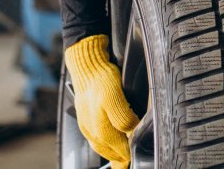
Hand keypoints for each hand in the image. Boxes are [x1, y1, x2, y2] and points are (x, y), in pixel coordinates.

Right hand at [63, 35, 139, 168]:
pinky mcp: (85, 118)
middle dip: (121, 157)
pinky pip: (96, 137)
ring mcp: (87, 125)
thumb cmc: (100, 78)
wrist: (85, 64)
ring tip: (122, 156)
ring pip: (102, 146)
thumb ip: (123, 118)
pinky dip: (106, 143)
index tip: (138, 156)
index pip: (120, 150)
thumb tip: (132, 133)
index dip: (131, 154)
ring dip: (113, 152)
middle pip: (111, 152)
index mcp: (100, 128)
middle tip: (130, 161)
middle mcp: (92, 130)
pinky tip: (111, 140)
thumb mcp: (114, 96)